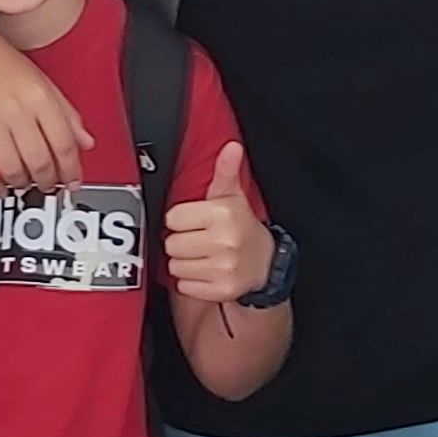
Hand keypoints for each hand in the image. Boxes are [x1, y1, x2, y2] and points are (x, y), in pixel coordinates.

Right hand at [0, 26, 90, 192]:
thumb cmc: (3, 65)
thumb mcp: (44, 83)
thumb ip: (67, 115)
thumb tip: (86, 142)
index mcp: (40, 96)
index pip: (64, 143)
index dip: (72, 170)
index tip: (72, 182)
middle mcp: (16, 108)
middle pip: (40, 160)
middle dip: (48, 182)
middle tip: (49, 186)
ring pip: (11, 168)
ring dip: (21, 184)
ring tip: (25, 184)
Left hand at [161, 143, 271, 313]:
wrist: (266, 263)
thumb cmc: (241, 226)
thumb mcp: (233, 196)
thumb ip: (226, 171)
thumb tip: (231, 147)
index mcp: (223, 214)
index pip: (173, 218)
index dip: (181, 220)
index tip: (195, 221)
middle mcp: (224, 241)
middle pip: (172, 244)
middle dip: (181, 241)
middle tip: (198, 239)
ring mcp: (224, 268)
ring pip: (176, 266)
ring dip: (185, 263)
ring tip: (202, 255)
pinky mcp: (221, 289)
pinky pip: (185, 286)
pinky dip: (191, 282)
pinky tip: (206, 271)